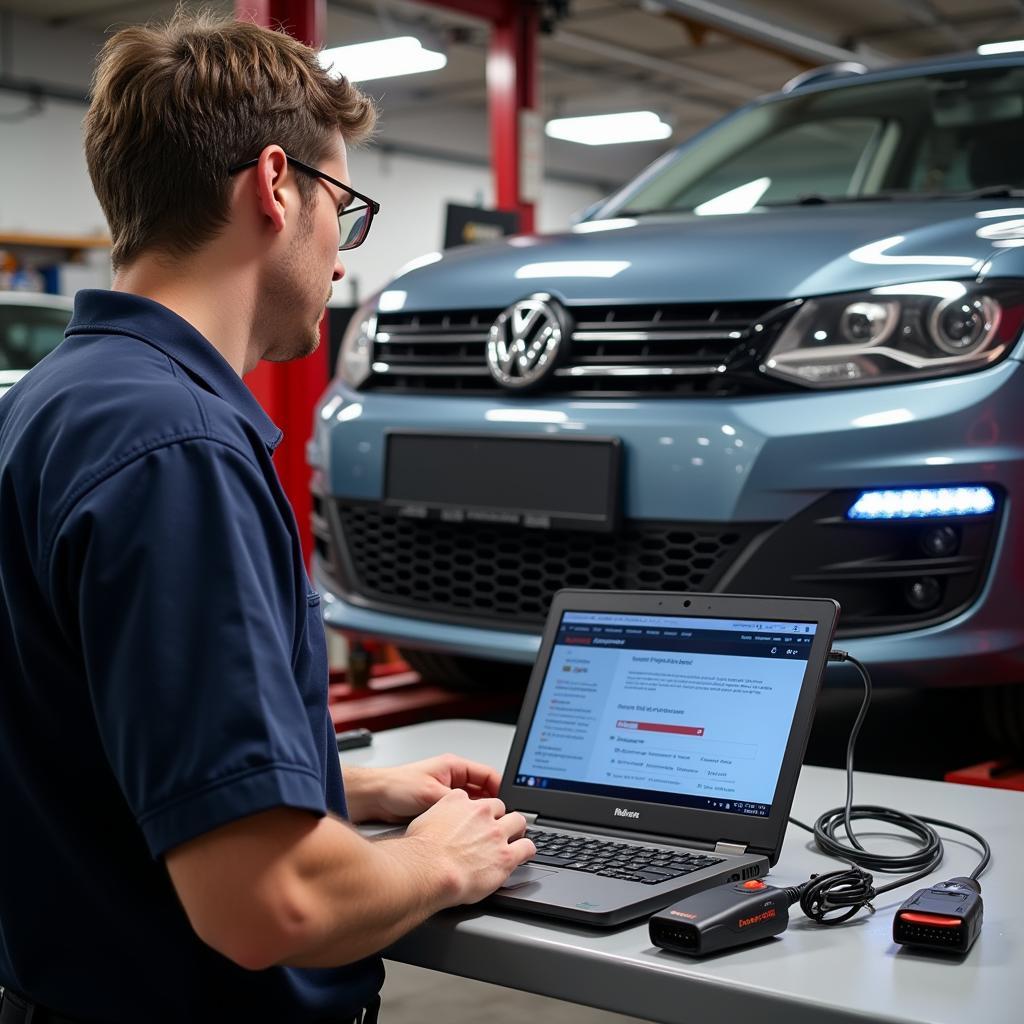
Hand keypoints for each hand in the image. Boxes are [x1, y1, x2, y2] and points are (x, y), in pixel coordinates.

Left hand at [344, 754, 500, 823]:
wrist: (374, 798)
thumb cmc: (397, 787)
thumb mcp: (432, 794)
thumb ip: (455, 803)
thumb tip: (475, 813)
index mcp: (454, 767)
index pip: (488, 775)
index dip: (501, 789)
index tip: (507, 806)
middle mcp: (451, 778)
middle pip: (482, 791)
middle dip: (491, 806)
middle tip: (498, 821)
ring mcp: (445, 793)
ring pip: (471, 805)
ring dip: (477, 816)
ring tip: (484, 829)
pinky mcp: (438, 807)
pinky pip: (459, 814)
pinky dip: (465, 822)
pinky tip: (467, 832)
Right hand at [404, 789, 535, 905]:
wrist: (429, 871)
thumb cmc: (420, 852)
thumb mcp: (423, 821)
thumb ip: (437, 816)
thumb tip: (436, 822)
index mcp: (459, 801)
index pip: (476, 800)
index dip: (479, 811)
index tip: (479, 819)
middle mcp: (481, 813)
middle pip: (500, 807)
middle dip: (500, 817)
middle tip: (498, 829)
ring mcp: (496, 833)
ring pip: (518, 822)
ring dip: (517, 830)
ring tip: (515, 838)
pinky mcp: (506, 855)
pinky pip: (527, 847)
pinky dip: (527, 850)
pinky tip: (524, 854)